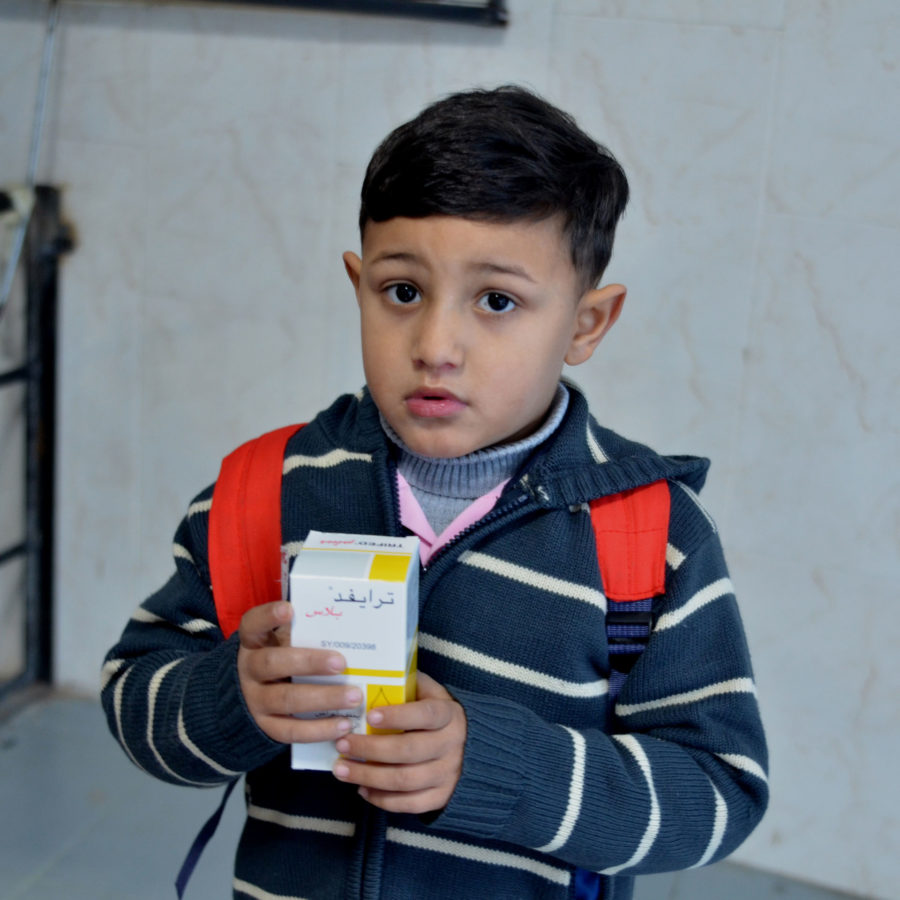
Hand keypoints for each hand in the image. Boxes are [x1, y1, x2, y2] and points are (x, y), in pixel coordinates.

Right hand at [237, 601, 361, 743]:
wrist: (248, 697)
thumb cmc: (280, 657)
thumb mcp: (282, 642)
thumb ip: (303, 635)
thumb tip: (348, 629)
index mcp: (253, 642)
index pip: (253, 624)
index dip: (268, 616)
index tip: (289, 609)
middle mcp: (249, 669)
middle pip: (273, 663)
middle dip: (309, 662)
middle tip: (340, 663)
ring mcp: (254, 700)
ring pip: (286, 699)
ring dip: (324, 698)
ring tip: (354, 696)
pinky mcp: (265, 726)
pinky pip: (291, 731)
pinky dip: (319, 729)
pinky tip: (344, 724)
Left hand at [331, 672, 466, 814]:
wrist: (471, 746)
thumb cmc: (438, 714)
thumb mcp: (431, 692)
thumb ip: (409, 683)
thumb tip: (374, 672)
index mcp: (449, 715)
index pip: (425, 715)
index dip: (398, 716)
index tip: (369, 715)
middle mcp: (451, 745)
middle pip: (409, 751)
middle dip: (371, 748)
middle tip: (343, 743)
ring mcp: (448, 774)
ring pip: (405, 780)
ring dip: (369, 776)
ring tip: (342, 769)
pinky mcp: (442, 796)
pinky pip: (410, 804)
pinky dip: (382, 799)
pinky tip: (362, 789)